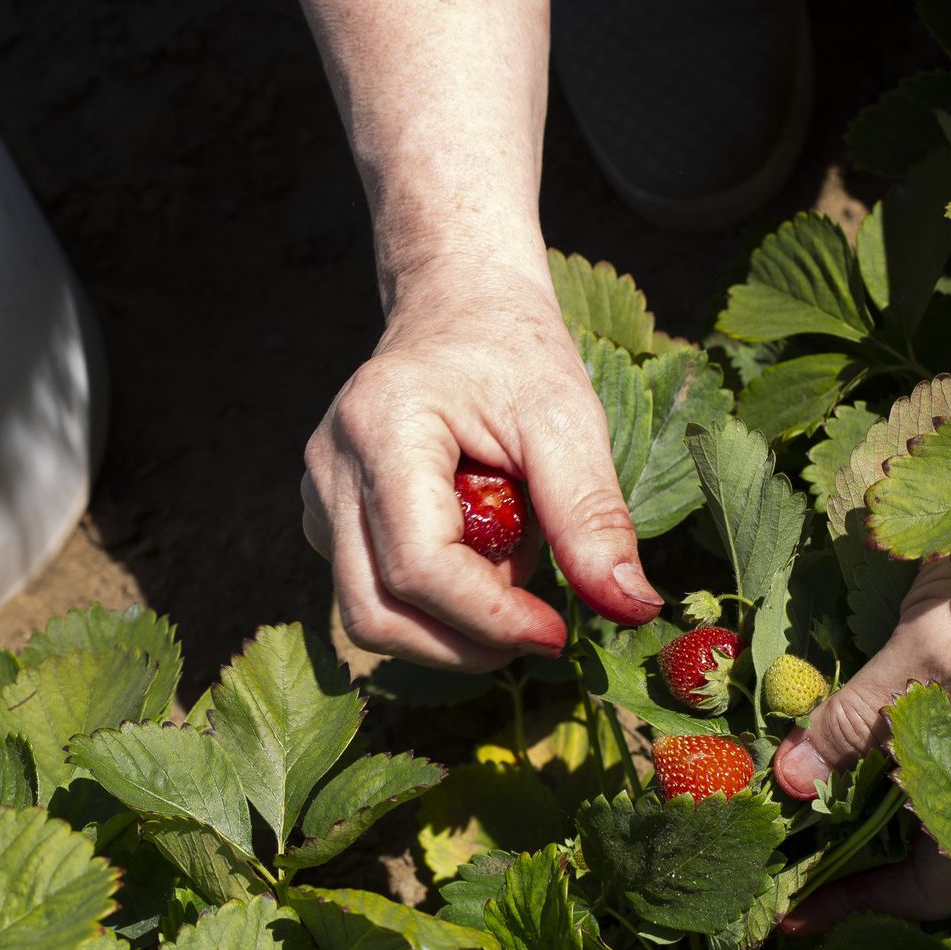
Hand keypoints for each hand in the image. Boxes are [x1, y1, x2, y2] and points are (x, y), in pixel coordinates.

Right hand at [300, 256, 664, 670]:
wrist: (459, 305)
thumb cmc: (516, 354)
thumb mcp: (569, 421)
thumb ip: (594, 517)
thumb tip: (632, 610)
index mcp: (383, 427)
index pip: (419, 567)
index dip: (489, 619)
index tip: (556, 633)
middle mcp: (329, 465)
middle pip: (374, 612)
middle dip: (463, 643)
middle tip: (538, 626)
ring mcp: (318, 493)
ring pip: (367, 612)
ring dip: (448, 622)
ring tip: (508, 560)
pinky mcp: (325, 515)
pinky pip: (369, 590)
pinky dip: (432, 600)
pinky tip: (476, 547)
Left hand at [771, 559, 950, 934]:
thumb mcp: (931, 649)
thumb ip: (860, 717)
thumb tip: (790, 781)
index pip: (946, 882)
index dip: (868, 903)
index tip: (794, 909)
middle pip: (926, 854)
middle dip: (849, 866)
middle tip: (770, 870)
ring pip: (913, 805)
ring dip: (847, 815)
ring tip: (775, 821)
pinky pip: (908, 753)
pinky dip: (855, 763)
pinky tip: (806, 759)